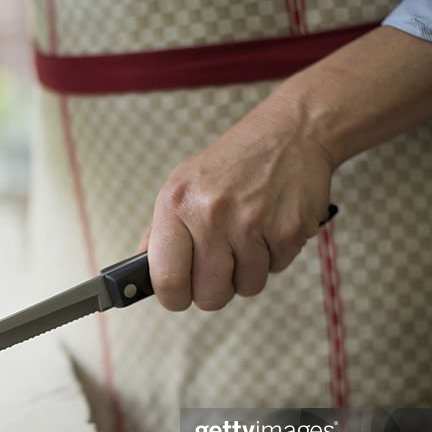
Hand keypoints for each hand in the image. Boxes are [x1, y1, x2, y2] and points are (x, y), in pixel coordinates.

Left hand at [141, 97, 334, 310]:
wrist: (290, 133)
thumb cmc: (233, 163)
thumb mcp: (183, 186)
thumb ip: (160, 232)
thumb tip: (141, 272)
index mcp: (177, 204)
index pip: (166, 279)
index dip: (173, 298)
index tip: (179, 296)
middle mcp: (211, 214)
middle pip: (209, 296)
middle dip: (215, 290)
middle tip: (220, 265)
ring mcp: (251, 223)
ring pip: (246, 287)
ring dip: (248, 272)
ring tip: (248, 237)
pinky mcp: (287, 230)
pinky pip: (275, 270)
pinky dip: (274, 256)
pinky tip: (270, 227)